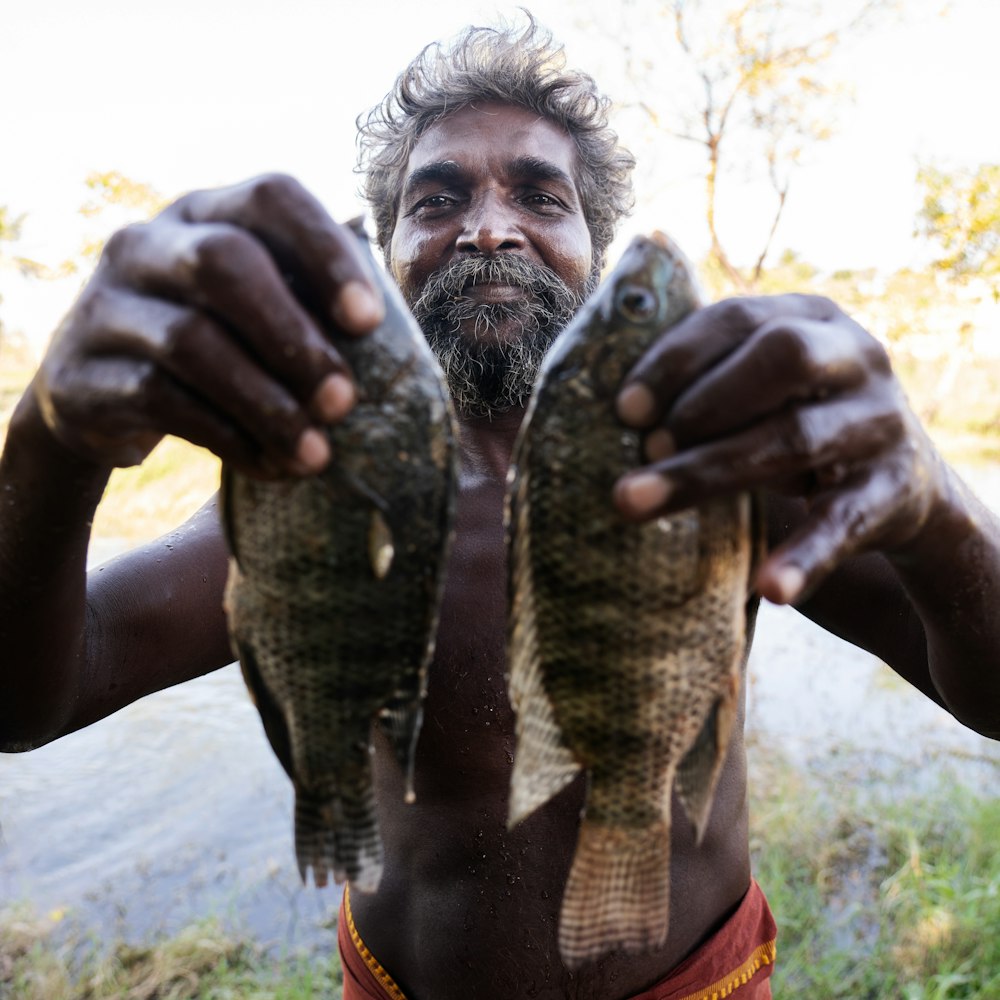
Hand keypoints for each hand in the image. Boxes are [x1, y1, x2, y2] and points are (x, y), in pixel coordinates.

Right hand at [32, 174, 384, 476]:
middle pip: (224, 262)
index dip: (326, 253)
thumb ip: (312, 310)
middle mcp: (147, 244)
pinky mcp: (81, 372)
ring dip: (267, 404)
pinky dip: (229, 438)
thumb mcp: (258, 315)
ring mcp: (105, 304)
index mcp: (205, 214)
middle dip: (295, 337)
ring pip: (192, 340)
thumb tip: (397, 352)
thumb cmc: (215, 346)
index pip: (271, 198)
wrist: (102, 395)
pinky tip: (271, 465)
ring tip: (316, 454)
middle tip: (344, 402)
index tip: (368, 322)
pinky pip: (162, 400)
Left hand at [612, 294, 945, 604]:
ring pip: (796, 438)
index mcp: (811, 320)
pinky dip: (805, 557)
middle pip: (780, 360)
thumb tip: (604, 416)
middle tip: (644, 448)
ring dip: (710, 470)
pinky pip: (845, 523)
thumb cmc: (796, 426)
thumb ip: (704, 383)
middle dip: (700, 404)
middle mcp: (856, 358)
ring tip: (638, 502)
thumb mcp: (761, 391)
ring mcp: (881, 422)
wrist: (906, 486)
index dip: (676, 357)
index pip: (738, 317)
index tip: (625, 408)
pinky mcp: (896, 490)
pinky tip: (768, 588)